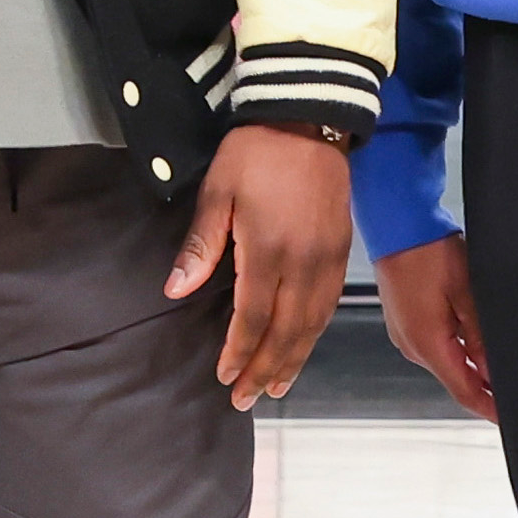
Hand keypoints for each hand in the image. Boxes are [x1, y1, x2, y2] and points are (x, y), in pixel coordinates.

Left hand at [166, 119, 353, 400]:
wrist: (309, 117)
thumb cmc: (255, 153)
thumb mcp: (218, 191)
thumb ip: (201, 245)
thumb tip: (175, 291)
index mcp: (268, 251)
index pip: (252, 318)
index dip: (239, 353)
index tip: (224, 377)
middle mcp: (303, 264)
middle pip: (286, 332)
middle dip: (265, 370)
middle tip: (246, 399)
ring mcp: (327, 260)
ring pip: (312, 326)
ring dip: (293, 360)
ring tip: (275, 387)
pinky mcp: (341, 251)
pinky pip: (328, 307)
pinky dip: (314, 335)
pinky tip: (302, 347)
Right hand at [375, 231, 495, 412]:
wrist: (396, 223)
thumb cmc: (427, 250)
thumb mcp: (466, 293)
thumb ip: (480, 338)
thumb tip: (493, 371)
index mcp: (426, 343)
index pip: (463, 391)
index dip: (488, 408)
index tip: (508, 418)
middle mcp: (411, 345)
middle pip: (455, 379)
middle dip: (483, 385)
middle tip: (513, 384)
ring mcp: (404, 334)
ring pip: (445, 362)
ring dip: (469, 365)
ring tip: (496, 356)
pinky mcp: (403, 322)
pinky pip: (434, 345)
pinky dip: (454, 349)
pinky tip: (470, 334)